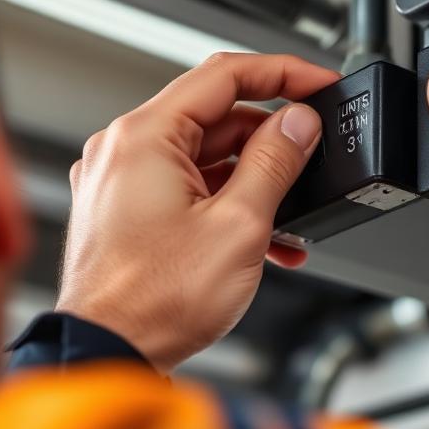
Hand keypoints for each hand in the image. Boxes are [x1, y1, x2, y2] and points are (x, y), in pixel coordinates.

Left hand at [57, 53, 339, 372]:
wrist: (110, 356)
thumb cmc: (155, 302)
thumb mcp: (238, 225)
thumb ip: (274, 161)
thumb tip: (298, 122)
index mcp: (145, 137)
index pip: (225, 75)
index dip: (283, 72)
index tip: (318, 83)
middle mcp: (126, 150)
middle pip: (217, 115)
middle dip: (271, 136)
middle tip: (312, 152)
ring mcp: (125, 180)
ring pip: (207, 154)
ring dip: (255, 176)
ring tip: (291, 211)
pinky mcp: (131, 209)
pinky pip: (191, 185)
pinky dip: (229, 199)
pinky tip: (264, 232)